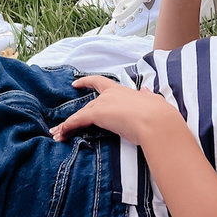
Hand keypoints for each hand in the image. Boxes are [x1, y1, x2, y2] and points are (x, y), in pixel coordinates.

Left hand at [51, 76, 183, 145]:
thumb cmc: (159, 114)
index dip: (87, 82)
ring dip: (68, 124)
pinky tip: (60, 133)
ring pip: (81, 114)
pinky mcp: (97, 114)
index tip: (76, 83)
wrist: (156, 121)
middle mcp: (111, 94)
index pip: (102, 83)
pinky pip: (77, 120)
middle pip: (89, 104)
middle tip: (64, 126)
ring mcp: (103, 103)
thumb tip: (146, 92)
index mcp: (123, 91)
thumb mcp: (154, 102)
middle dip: (78, 115)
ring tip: (57, 134)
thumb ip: (147, 98)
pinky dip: (68, 126)